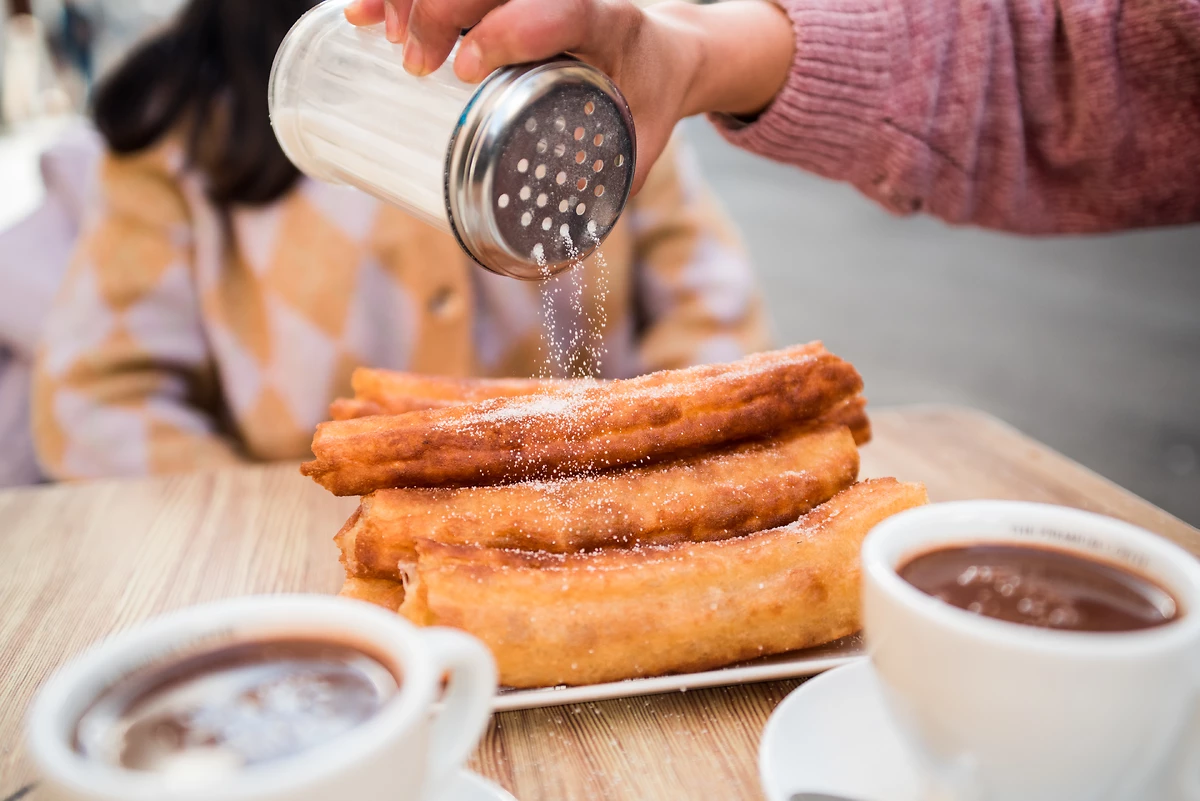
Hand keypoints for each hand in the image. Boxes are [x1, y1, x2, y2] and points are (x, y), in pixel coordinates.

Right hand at [344, 0, 794, 191]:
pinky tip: (361, 14)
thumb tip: (564, 250)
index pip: (558, 8)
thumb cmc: (650, 98)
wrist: (667, 50)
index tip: (464, 69)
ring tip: (385, 37)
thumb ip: (611, 186)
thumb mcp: (643, 141)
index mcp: (608, 22)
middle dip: (441, 10)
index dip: (508, 29)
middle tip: (416, 65)